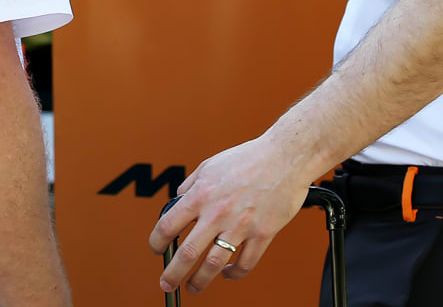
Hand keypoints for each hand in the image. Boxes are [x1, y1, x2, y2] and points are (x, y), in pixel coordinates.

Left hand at [147, 137, 308, 294]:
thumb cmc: (250, 158)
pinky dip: (234, 274)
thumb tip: (178, 200)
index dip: (157, 242)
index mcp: (202, 194)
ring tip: (193, 287)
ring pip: (214, 265)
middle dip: (173, 274)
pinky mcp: (262, 234)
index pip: (168, 225)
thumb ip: (191, 185)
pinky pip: (245, 263)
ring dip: (200, 281)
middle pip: (187, 253)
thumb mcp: (210, 165)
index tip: (157, 248)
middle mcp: (218, 212)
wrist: (285, 156)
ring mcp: (241, 226)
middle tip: (167, 282)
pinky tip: (227, 273)